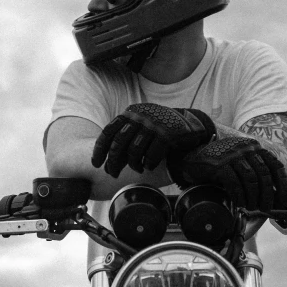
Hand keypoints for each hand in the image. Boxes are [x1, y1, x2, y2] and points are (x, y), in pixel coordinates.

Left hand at [91, 103, 215, 176]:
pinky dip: (148, 164)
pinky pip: (151, 155)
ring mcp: (154, 125)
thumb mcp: (142, 125)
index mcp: (131, 113)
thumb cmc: (161, 129)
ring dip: (133, 165)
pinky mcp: (166, 135)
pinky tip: (149, 167)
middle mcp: (140, 117)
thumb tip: (107, 160)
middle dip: (113, 161)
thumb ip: (127, 135)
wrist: (191, 123)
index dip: (99, 149)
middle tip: (112, 173)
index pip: (109, 131)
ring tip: (137, 169)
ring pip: (134, 151)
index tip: (96, 164)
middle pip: (119, 143)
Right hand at [166, 137, 286, 211]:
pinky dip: (239, 196)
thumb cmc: (218, 164)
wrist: (192, 157)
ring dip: (254, 197)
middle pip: (264, 174)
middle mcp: (245, 148)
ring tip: (252, 207)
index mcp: (254, 147)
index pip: (275, 165)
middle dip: (268, 195)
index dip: (283, 183)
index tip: (286, 198)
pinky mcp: (220, 164)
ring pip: (251, 179)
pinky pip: (234, 183)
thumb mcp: (239, 163)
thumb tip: (272, 195)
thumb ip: (254, 172)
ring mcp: (232, 155)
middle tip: (267, 208)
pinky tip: (240, 203)